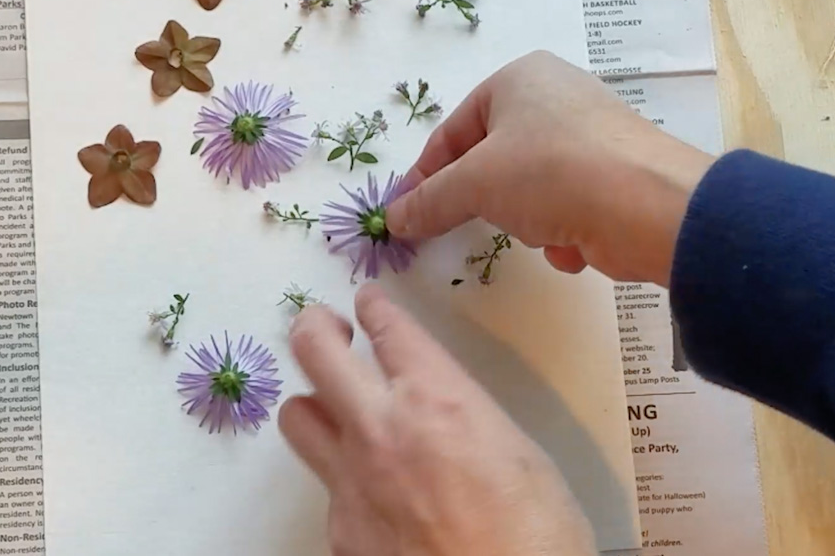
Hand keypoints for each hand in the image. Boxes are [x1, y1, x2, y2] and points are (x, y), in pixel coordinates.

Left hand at [280, 285, 596, 555]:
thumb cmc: (536, 538)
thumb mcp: (522, 455)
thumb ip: (471, 419)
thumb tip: (450, 414)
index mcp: (438, 400)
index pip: (388, 328)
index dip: (375, 308)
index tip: (369, 302)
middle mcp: (382, 428)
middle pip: (315, 350)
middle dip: (315, 326)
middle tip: (324, 326)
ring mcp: (351, 480)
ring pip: (298, 416)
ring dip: (314, 402)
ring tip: (334, 406)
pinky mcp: (340, 529)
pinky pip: (325, 487)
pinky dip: (342, 478)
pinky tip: (371, 491)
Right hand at [386, 51, 713, 285]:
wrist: (649, 208)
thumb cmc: (551, 173)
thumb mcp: (475, 184)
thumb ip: (429, 201)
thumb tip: (394, 217)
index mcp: (519, 78)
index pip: (453, 130)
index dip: (426, 175)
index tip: (407, 216)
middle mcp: (555, 98)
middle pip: (491, 161)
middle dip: (486, 202)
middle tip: (473, 226)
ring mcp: (587, 138)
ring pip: (526, 190)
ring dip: (526, 222)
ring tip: (541, 229)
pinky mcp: (612, 177)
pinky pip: (564, 208)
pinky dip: (561, 232)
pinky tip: (575, 242)